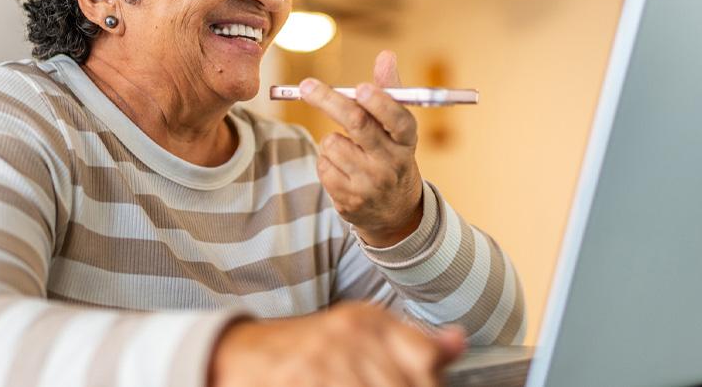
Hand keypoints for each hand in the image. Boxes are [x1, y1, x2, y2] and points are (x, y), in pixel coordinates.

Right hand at [209, 302, 465, 386]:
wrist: (243, 359)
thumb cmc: (309, 349)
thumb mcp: (361, 332)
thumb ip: (412, 341)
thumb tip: (458, 344)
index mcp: (367, 321)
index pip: (424, 358)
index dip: (430, 381)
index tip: (425, 384)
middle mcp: (347, 339)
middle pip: (407, 384)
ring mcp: (323, 369)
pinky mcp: (301, 385)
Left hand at [300, 51, 423, 246]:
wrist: (394, 211)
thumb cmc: (391, 154)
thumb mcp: (398, 128)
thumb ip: (389, 91)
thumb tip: (386, 54)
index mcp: (407, 140)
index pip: (398, 119)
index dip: (380, 103)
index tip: (361, 88)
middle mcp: (392, 163)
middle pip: (357, 124)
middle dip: (328, 100)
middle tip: (306, 86)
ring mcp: (370, 184)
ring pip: (332, 143)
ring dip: (331, 139)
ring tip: (348, 149)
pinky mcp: (350, 201)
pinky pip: (323, 165)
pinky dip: (326, 160)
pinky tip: (342, 168)